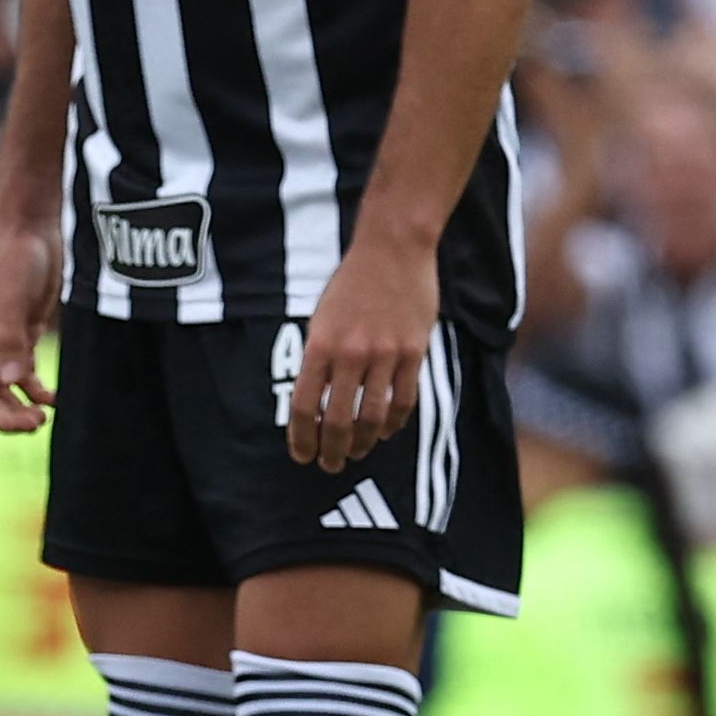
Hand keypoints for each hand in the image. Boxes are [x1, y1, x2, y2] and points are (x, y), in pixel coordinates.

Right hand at [0, 214, 58, 432]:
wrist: (31, 228)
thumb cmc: (14, 258)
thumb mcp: (11, 297)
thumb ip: (11, 339)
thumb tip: (13, 382)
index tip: (17, 423)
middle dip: (7, 413)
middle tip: (37, 425)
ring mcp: (0, 342)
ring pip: (5, 388)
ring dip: (20, 406)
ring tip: (44, 419)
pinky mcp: (23, 335)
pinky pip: (25, 374)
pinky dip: (36, 390)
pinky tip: (54, 400)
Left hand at [291, 230, 436, 471]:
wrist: (391, 250)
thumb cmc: (350, 283)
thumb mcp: (319, 317)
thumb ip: (318, 357)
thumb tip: (314, 399)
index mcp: (319, 345)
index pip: (304, 405)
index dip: (300, 437)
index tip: (301, 454)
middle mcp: (350, 354)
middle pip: (338, 419)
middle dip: (332, 450)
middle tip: (329, 466)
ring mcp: (385, 354)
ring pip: (373, 415)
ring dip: (363, 442)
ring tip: (357, 453)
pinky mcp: (415, 351)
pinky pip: (404, 398)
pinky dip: (393, 421)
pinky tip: (385, 432)